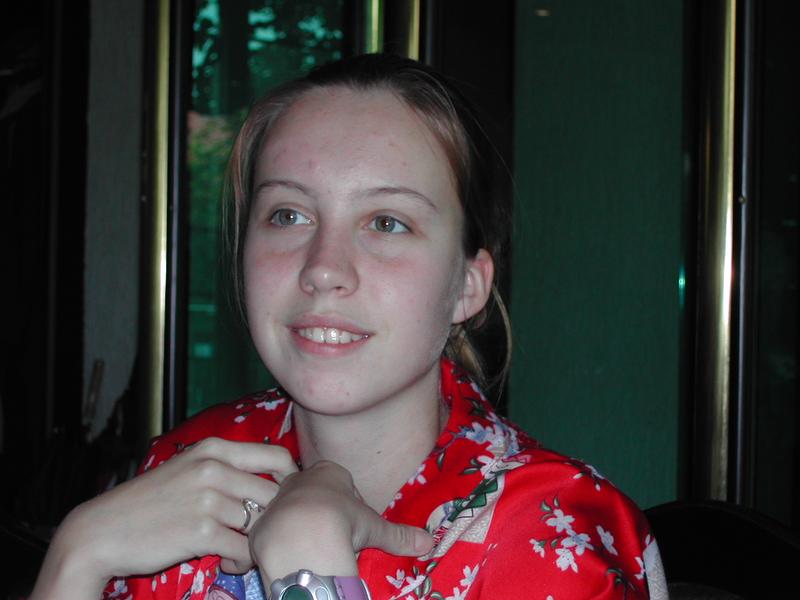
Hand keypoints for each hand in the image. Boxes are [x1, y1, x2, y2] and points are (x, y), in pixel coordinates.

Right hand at [30, 437, 297, 597]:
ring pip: (261, 524)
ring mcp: (208, 500)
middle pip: (275, 494)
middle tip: (256, 534)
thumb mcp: (189, 469)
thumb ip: (228, 468)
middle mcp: (214, 469)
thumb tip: (277, 480)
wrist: (102, 531)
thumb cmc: (150, 501)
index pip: (278, 458)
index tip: (283, 500)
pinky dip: (241, 561)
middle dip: (273, 518)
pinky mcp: (200, 532)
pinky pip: (244, 550)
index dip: (290, 481)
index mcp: (214, 448)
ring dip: (255, 543)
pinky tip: (226, 563)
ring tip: (236, 550)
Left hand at [248, 460, 433, 585]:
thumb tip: (429, 542)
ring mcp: (276, 500)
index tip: (353, 524)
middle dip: (320, 515)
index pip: (340, 482)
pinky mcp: (259, 524)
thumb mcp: (374, 528)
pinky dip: (274, 549)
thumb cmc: (342, 521)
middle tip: (331, 539)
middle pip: (311, 495)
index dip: (348, 504)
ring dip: (296, 530)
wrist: (301, 534)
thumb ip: (398, 535)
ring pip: (288, 513)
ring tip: (309, 553)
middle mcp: (299, 480)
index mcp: (328, 472)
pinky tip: (286, 562)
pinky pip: (267, 536)